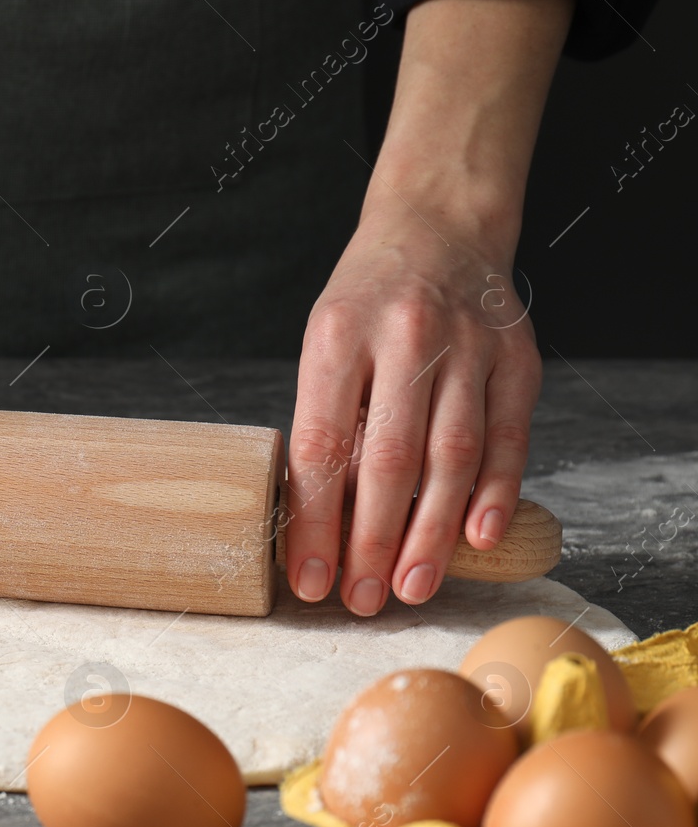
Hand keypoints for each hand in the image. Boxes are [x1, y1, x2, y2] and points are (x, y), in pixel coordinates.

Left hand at [283, 0, 570, 614]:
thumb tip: (313, 523)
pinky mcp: (517, 359)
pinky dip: (495, 493)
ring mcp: (468, 348)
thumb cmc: (366, 302)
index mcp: (338, 338)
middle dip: (372, 542)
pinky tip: (477, 538)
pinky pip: (508, 437)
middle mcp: (405, 340)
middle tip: (363, 599)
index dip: (314, 522)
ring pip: (451, 457)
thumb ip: (325, 421)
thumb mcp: (323, 344)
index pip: (322, 447)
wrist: (437, 227)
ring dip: (430, 534)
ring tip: (411, 587)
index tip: (310, 578)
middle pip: (388, 461)